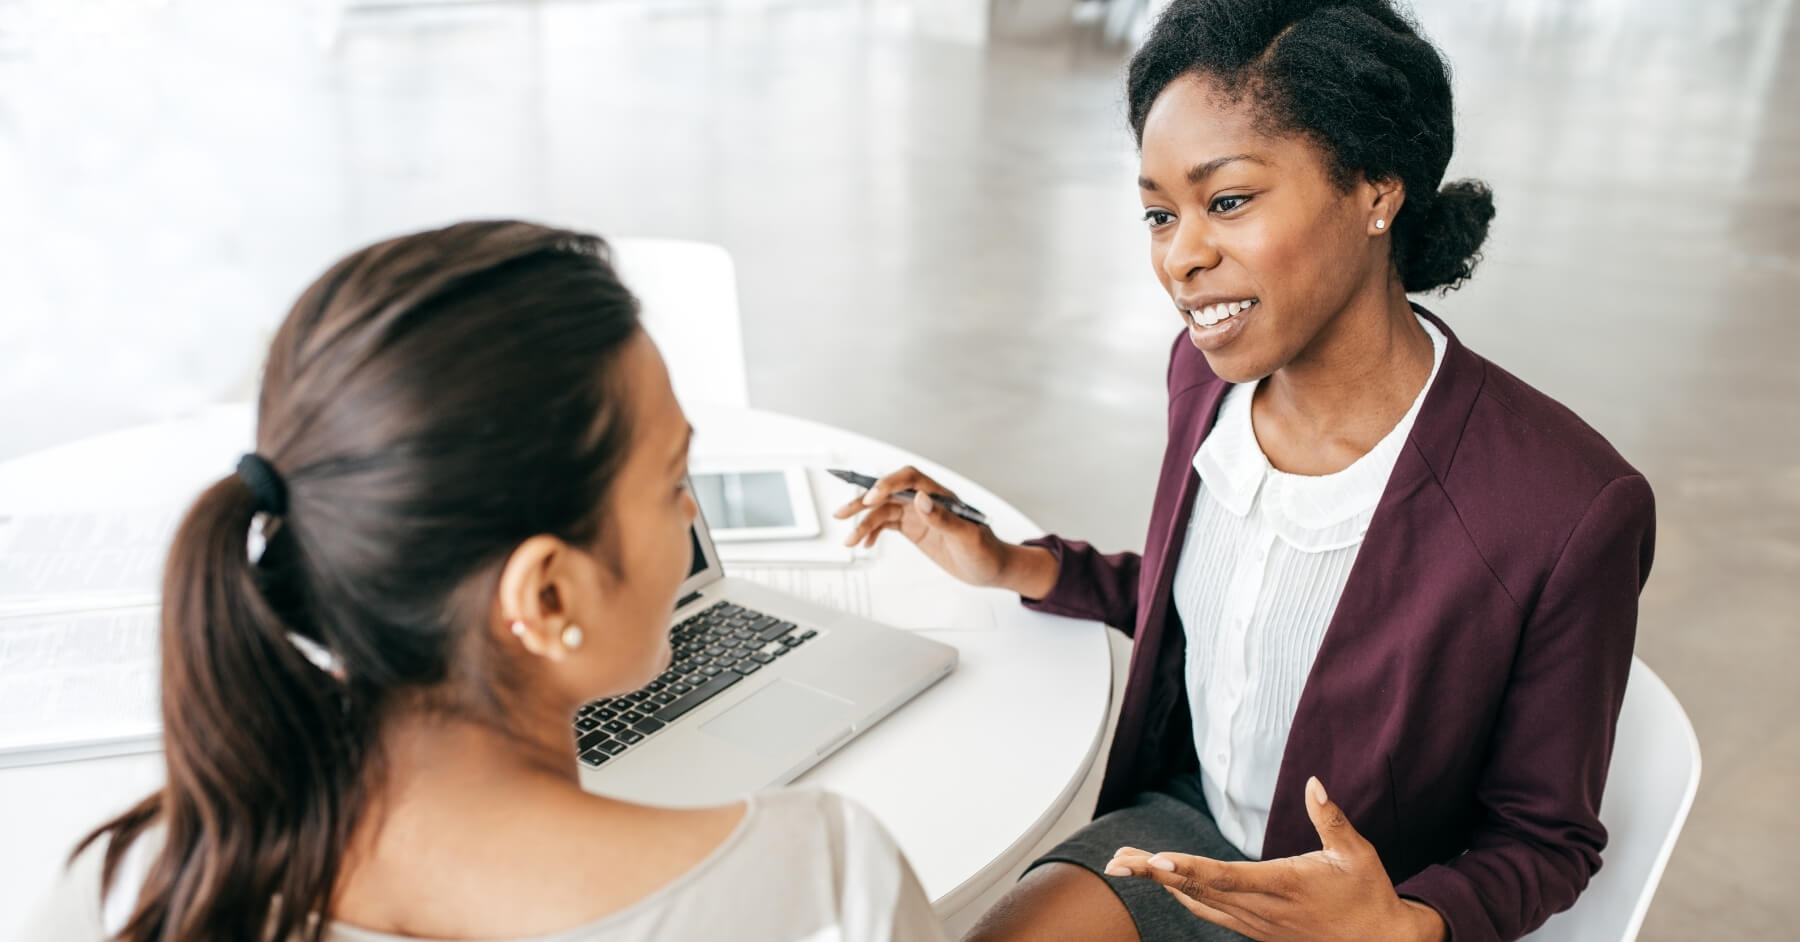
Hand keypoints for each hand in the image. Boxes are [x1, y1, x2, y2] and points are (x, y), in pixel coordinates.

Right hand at [833, 465, 1022, 588]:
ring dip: (864, 523)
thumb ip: (943, 518)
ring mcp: (918, 515)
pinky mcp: (914, 529)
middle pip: (889, 493)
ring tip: (849, 539)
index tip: (872, 499)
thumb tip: (920, 499)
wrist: (991, 568)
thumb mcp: (968, 537)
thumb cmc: (986, 551)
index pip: (909, 479)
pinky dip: (874, 532)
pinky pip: (888, 524)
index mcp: (941, 496)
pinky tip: (865, 543)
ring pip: (884, 511)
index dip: (888, 484)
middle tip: (842, 513)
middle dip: (864, 502)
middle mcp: (926, 501)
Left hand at [1103, 777, 1446, 941]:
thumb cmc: (1368, 896)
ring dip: (1160, 884)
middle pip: (1198, 889)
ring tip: (1125, 865)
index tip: (1155, 861)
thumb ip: (1330, 819)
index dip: (1188, 869)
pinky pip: (1210, 912)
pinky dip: (1183, 896)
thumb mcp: (1356, 854)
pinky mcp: (1256, 930)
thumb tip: (1313, 784)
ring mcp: (1256, 923)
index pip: (1225, 877)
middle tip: (1117, 860)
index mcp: (1283, 885)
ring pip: (1198, 902)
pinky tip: (1165, 883)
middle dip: (1154, 874)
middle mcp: (1261, 909)